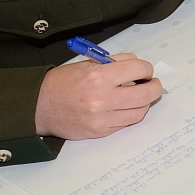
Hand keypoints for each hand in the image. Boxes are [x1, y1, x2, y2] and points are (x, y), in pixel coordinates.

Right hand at [35, 53, 162, 139]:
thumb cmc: (62, 83)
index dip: (146, 68)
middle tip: (153, 83)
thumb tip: (137, 65)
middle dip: (154, 87)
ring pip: (139, 112)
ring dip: (145, 103)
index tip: (146, 70)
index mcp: (98, 77)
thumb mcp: (87, 64)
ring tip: (140, 95)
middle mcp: (102, 99)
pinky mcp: (100, 131)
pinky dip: (130, 114)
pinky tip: (126, 106)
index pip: (138, 69)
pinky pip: (126, 123)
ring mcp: (102, 118)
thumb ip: (114, 63)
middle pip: (145, 94)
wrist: (40, 106)